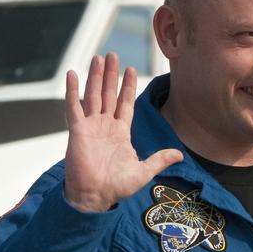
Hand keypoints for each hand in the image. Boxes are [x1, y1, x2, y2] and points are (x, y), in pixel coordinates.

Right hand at [63, 53, 181, 212]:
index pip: (125, 103)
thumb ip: (159, 159)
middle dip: (110, 74)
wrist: (95, 196)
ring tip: (98, 57)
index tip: (130, 69)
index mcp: (120, 132)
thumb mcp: (143, 172)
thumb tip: (180, 154)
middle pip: (108, 94)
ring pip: (93, 95)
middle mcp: (105, 125)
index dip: (128, 86)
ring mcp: (90, 126)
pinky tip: (73, 74)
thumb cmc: (116, 187)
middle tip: (112, 54)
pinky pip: (74, 107)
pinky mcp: (77, 130)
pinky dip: (72, 90)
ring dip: (95, 76)